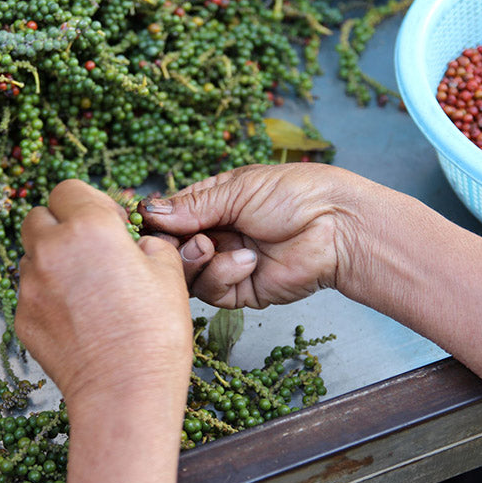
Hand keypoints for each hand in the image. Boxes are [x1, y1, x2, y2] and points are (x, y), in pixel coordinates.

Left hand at [15, 179, 192, 482]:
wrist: (124, 391)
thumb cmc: (154, 332)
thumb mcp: (169, 273)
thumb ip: (150, 244)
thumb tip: (138, 243)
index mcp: (89, 228)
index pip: (69, 188)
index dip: (91, 201)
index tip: (110, 222)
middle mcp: (50, 250)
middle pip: (38, 215)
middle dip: (61, 224)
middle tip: (91, 248)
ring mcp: (30, 286)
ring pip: (31, 254)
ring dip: (52, 259)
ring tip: (85, 286)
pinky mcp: (22, 318)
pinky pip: (29, 292)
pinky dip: (47, 294)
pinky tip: (77, 316)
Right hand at [140, 163, 369, 308]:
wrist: (337, 227)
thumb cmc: (293, 195)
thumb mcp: (237, 190)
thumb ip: (192, 206)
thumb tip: (147, 211)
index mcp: (213, 204)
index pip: (169, 218)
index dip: (155, 225)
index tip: (145, 227)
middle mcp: (216, 235)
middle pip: (172, 251)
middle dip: (174, 247)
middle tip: (190, 239)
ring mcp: (227, 264)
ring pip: (186, 275)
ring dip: (196, 261)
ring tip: (213, 247)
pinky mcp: (241, 292)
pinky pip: (212, 292)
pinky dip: (222, 275)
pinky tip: (246, 261)